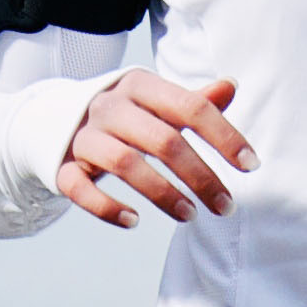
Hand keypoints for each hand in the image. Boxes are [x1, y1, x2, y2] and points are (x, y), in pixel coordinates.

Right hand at [55, 68, 253, 227]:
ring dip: (162, 194)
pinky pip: (80, 189)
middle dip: (200, 176)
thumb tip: (231, 86)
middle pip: (162, 141)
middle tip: (226, 206)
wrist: (56, 121)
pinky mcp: (62, 166)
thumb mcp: (157, 103)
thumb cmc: (125, 116)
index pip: (190, 107)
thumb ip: (194, 101)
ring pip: (124, 165)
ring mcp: (83, 136)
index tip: (250, 165)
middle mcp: (109, 106)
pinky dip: (106, 207)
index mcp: (139, 85)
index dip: (224, 136)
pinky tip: (133, 221)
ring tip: (190, 216)